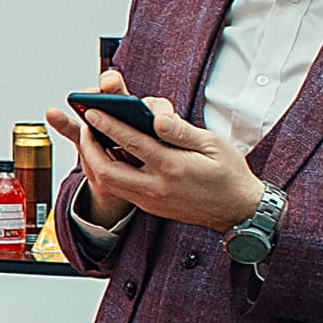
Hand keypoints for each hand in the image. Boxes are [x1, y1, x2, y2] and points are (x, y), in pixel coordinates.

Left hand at [45, 72, 267, 234]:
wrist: (237, 211)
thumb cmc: (228, 173)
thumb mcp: (212, 144)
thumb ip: (181, 131)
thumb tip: (156, 117)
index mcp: (173, 167)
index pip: (132, 142)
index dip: (109, 124)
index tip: (93, 111)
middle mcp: (157, 187)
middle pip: (107, 170)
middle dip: (89, 148)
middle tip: (85, 128)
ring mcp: (151, 200)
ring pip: (109, 183)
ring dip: (95, 161)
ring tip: (92, 139)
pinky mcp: (150, 206)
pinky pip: (120, 189)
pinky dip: (108, 171)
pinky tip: (108, 155)